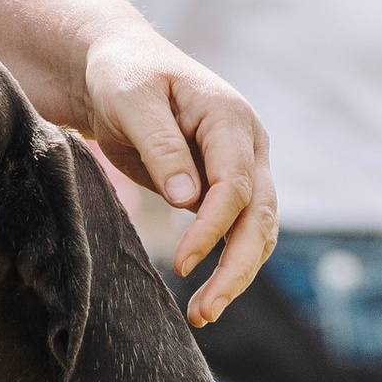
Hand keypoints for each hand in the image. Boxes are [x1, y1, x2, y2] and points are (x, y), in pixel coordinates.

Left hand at [82, 22, 276, 323]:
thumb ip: (160, 145)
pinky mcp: (224, 187)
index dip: (213, 228)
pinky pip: (237, 232)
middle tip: (206, 311)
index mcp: (231, 118)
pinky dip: (226, 264)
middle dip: (237, 267)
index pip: (236, 185)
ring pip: (257, 230)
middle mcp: (248, 145)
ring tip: (202, 315)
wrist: (121, 66)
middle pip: (261, 216)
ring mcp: (242, 167)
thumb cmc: (123, 75)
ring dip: (236, 275)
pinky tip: (204, 298)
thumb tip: (188, 201)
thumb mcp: (132, 100)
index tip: (181, 264)